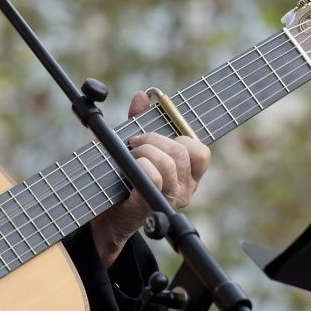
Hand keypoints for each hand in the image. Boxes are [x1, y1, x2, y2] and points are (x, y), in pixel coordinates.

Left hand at [88, 92, 210, 266]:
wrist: (110, 215)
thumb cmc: (127, 180)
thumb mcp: (138, 147)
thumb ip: (142, 121)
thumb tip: (143, 96)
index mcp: (189, 176)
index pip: (201, 152)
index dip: (181, 136)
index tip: (159, 134)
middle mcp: (185, 189)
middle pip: (181, 152)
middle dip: (154, 139)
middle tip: (136, 142)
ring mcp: (170, 199)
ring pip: (168, 162)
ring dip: (144, 151)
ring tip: (132, 155)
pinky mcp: (151, 204)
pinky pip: (152, 176)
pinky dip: (139, 165)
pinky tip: (129, 168)